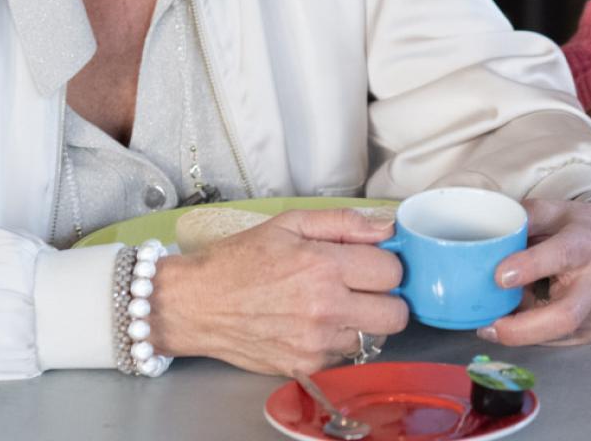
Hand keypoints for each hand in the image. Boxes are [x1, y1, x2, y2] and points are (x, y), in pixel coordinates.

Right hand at [151, 207, 407, 375]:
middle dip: (387, 298)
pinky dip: (338, 340)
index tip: (372, 262)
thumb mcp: (290, 224)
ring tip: (335, 304)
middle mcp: (325, 308)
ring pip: (373, 337)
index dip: (386, 263)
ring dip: (363, 321)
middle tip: (366, 287)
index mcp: (323, 267)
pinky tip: (316, 323)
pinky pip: (344, 355)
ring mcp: (316, 343)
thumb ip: (344, 223)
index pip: (392, 271)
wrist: (195, 304)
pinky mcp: (305, 367)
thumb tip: (387, 228)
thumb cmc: (240, 260)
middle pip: (395, 314)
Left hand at [477, 198, 590, 347]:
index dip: (530, 267)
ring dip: (519, 331)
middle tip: (488, 327)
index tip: (499, 276)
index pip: (561, 256)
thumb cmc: (582, 229)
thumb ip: (524, 219)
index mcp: (586, 244)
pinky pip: (554, 339)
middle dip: (522, 329)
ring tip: (495, 318)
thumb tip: (489, 237)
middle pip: (565, 316)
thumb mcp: (555, 211)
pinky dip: (530, 333)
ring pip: (554, 334)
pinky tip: (519, 319)